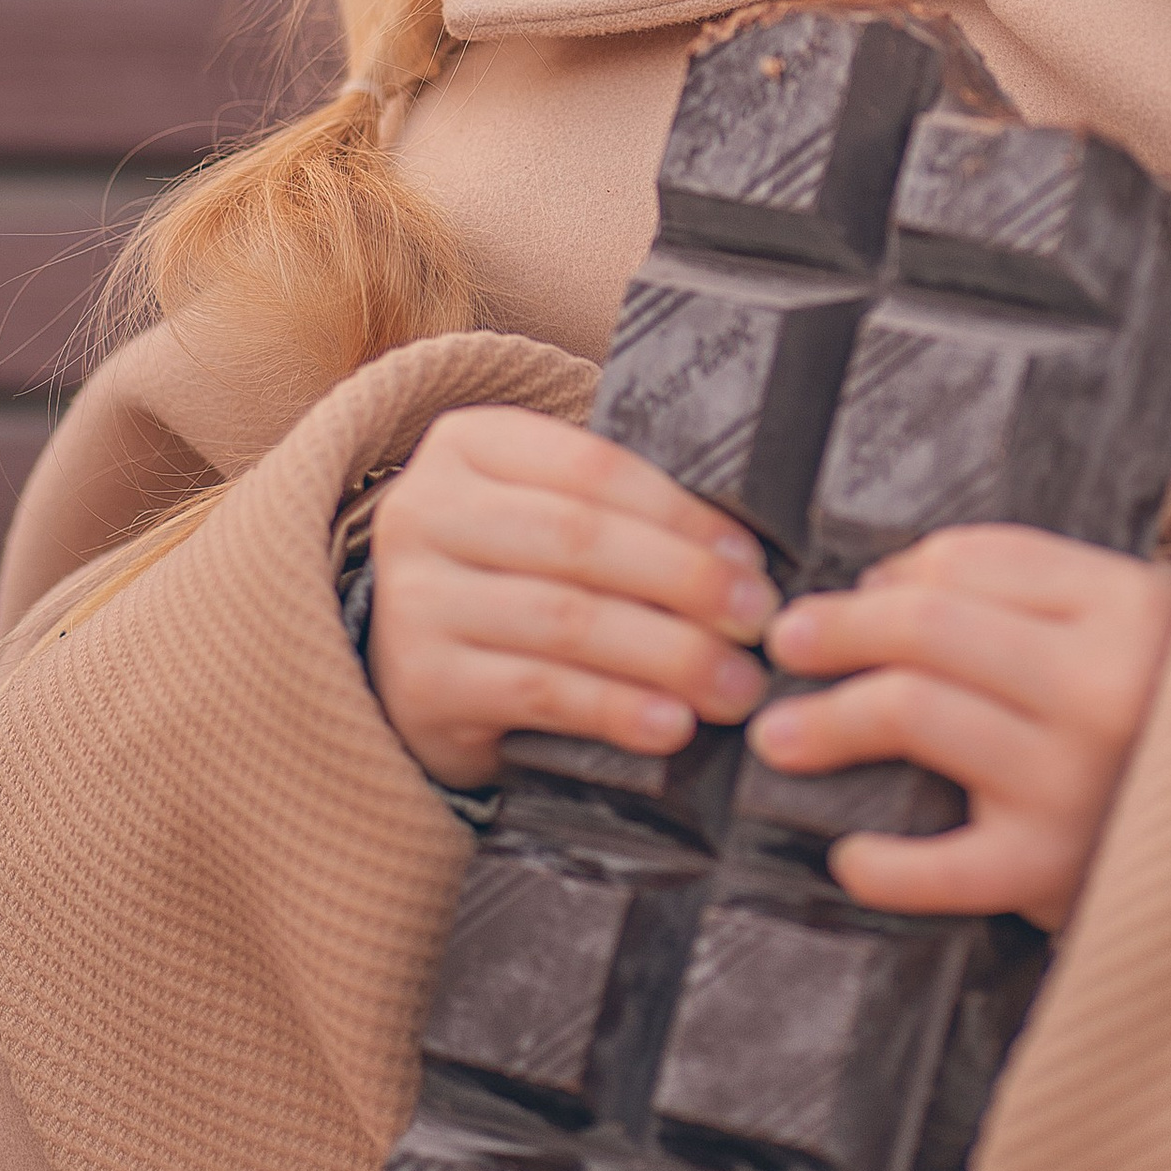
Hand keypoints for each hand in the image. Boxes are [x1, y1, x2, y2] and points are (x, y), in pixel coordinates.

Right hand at [366, 405, 773, 789]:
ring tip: (734, 686)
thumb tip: (745, 557)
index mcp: (468, 445)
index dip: (681, 515)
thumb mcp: (543, 518)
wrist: (411, 668)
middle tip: (759, 621)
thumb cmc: (510, 577)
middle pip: (579, 540)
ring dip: (668, 655)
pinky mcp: (419, 684)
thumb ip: (619, 514)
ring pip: (565, 620)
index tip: (750, 559)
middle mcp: (425, 511)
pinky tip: (671, 724)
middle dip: (686, 583)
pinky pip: (538, 692)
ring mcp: (413, 600)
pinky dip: (616, 709)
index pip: (592, 468)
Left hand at [753, 527, 1170, 932]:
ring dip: (827, 720)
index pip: (973, 560)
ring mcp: (1073, 777)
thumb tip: (889, 586)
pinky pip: (940, 865)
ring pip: (913, 712)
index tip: (859, 593)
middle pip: (927, 623)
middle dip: (837, 628)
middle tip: (784, 643)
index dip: (897, 571)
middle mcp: (1099, 683)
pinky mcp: (1054, 869)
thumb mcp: (1143, 624)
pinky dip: (881, 863)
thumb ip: (1037, 593)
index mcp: (1124, 605)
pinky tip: (847, 856)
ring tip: (778, 735)